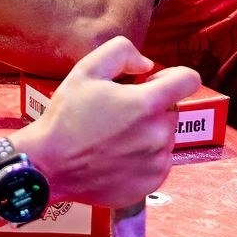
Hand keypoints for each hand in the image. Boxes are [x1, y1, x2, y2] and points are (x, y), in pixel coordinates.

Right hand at [15, 36, 199, 209]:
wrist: (48, 167)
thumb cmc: (66, 118)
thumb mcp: (86, 70)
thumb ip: (122, 53)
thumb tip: (147, 65)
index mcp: (147, 104)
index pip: (188, 80)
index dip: (172, 76)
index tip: (152, 83)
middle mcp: (159, 135)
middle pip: (173, 110)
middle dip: (152, 107)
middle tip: (119, 113)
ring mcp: (157, 162)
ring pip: (165, 137)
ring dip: (148, 133)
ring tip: (114, 137)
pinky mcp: (151, 184)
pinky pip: (158, 162)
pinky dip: (143, 157)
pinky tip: (116, 156)